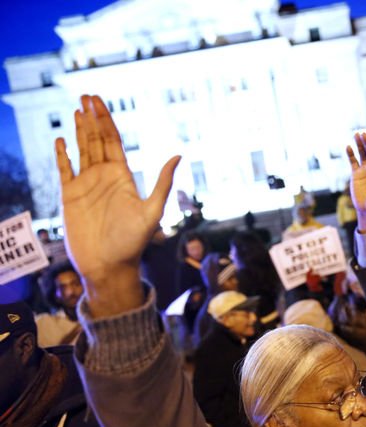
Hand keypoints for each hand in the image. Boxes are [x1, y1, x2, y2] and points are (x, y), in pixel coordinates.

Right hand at [56, 95, 180, 315]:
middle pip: (96, 140)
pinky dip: (61, 155)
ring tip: (76, 110)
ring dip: (78, 131)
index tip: (99, 101)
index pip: (113, 141)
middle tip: (85, 95)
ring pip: (81, 151)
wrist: (109, 266)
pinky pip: (64, 170)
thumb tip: (178, 155)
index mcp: (123, 176)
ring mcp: (86, 185)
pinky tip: (61, 140)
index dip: (106, 120)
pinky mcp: (70, 197)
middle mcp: (104, 177)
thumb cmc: (133, 243)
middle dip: (91, 118)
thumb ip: (163, 183)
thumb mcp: (152, 210)